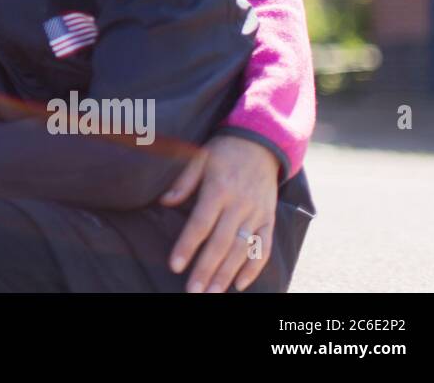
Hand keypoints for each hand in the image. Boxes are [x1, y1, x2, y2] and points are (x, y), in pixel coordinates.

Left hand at [160, 134, 279, 292]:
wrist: (261, 142)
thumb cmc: (223, 151)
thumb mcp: (199, 158)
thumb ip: (183, 182)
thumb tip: (164, 202)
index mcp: (218, 189)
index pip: (200, 224)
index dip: (187, 246)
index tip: (175, 266)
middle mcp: (239, 204)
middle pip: (221, 243)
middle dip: (206, 269)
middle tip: (194, 291)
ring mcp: (257, 213)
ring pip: (242, 249)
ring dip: (227, 273)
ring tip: (213, 292)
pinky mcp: (270, 218)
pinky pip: (264, 246)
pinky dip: (254, 267)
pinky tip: (240, 284)